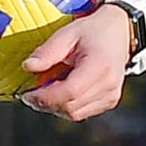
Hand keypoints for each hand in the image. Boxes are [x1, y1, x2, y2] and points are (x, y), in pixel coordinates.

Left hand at [19, 4, 132, 120]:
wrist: (118, 32)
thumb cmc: (91, 32)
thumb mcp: (67, 34)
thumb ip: (47, 51)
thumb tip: (28, 66)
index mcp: (100, 66)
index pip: (70, 92)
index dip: (45, 97)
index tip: (27, 95)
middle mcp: (109, 84)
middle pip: (71, 106)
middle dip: (46, 104)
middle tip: (30, 95)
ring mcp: (112, 95)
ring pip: (76, 113)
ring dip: (55, 107)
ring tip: (44, 92)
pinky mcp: (110, 101)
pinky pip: (83, 112)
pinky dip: (67, 107)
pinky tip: (59, 93)